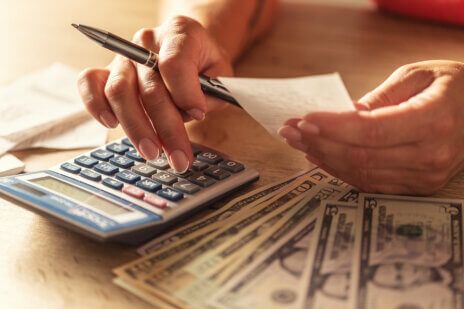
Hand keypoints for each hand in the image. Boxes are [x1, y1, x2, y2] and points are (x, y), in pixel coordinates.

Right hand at [77, 16, 232, 171]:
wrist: (186, 47)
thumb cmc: (204, 64)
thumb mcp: (221, 74)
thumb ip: (212, 92)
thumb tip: (192, 112)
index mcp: (180, 34)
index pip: (174, 64)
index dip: (186, 93)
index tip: (200, 114)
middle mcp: (147, 42)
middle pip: (149, 87)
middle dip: (166, 129)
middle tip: (179, 159)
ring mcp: (124, 56)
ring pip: (119, 92)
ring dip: (136, 129)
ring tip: (153, 153)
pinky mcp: (107, 71)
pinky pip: (89, 84)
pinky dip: (96, 105)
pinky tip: (112, 124)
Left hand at [279, 60, 463, 194]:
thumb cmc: (452, 87)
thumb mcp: (417, 76)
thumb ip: (379, 97)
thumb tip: (342, 115)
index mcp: (433, 120)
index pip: (371, 131)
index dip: (333, 128)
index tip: (304, 120)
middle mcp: (431, 155)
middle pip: (360, 156)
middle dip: (319, 142)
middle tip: (290, 130)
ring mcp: (425, 176)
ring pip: (361, 173)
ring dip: (325, 157)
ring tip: (299, 142)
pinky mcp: (418, 186)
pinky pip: (370, 183)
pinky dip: (341, 171)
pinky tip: (321, 157)